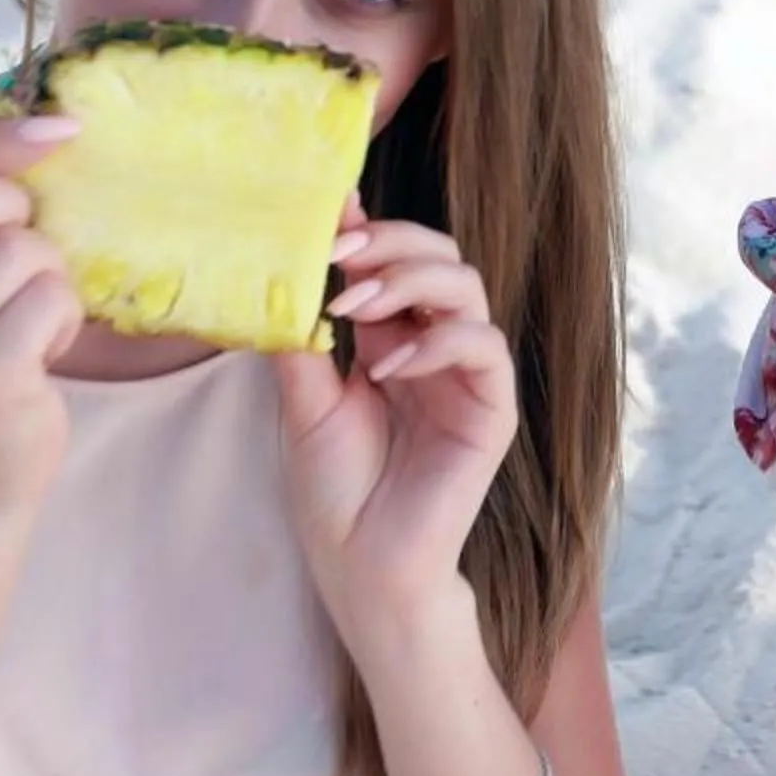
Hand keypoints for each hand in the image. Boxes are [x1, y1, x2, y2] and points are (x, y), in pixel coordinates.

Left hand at [273, 207, 519, 654]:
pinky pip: (484, 347)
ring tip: (355, 308)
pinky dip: (436, 342)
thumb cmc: (334, 492)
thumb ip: (304, 336)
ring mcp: (466, 375)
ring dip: (410, 281)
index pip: (393, 261)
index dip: (369, 227)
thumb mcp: (302, 400)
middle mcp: (434, 345)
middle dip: (391, 243)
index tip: (330, 208)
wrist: (361, 567)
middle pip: (439, 255)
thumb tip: (284, 266)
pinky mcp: (491, 409)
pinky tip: (387, 367)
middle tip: (342, 255)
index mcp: (390, 337)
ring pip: (467, 286)